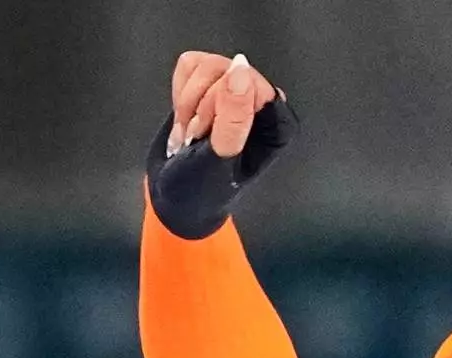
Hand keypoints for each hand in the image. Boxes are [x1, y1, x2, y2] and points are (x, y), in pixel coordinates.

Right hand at [146, 51, 297, 238]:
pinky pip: (190, 65)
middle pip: (227, 70)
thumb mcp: (219, 156)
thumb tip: (241, 69)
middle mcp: (261, 107)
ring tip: (189, 133)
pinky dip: (178, 92)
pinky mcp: (209, 86)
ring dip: (186, 102)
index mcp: (277, 126)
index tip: (205, 130)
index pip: (252, 83)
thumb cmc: (202, 189)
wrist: (174, 198)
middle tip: (195, 137)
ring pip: (206, 65)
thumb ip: (233, 116)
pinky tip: (184, 119)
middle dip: (200, 105)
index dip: (221, 101)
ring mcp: (235, 94)